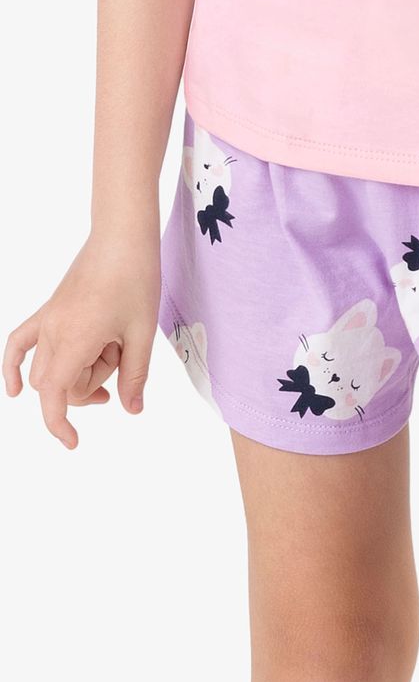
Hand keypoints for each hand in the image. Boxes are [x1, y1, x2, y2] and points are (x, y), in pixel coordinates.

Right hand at [3, 232, 159, 448]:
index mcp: (75, 338)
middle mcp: (53, 331)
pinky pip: (20, 342)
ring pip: (48, 368)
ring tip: (110, 350)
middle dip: (88, 390)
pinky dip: (15, 365)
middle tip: (121, 364)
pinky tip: (14, 389)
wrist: (122, 239)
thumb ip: (135, 376)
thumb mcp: (142, 334)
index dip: (59, 423)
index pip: (55, 394)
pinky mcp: (48, 311)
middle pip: (59, 385)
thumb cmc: (136, 280)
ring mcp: (47, 320)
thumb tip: (131, 410)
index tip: (72, 443)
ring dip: (78, 373)